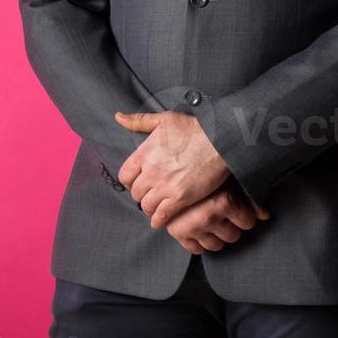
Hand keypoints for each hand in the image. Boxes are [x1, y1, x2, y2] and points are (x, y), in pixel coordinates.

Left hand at [115, 110, 229, 228]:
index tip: (138, 182)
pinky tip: (161, 220)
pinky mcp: (179, 198)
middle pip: (136, 193)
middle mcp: (150, 171)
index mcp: (144, 153)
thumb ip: (139, 121)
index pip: (125, 176)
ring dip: (151, 208)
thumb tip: (118, 117)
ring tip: (156, 207)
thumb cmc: (194, 128)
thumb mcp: (164, 119)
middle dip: (142, 195)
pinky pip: (161, 216)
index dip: (130, 181)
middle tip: (150, 195)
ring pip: (147, 206)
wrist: (219, 141)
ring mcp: (164, 186)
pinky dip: (159, 220)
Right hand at [165, 179, 269, 253]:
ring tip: (214, 221)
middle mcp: (206, 217)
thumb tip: (265, 215)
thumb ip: (249, 197)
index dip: (246, 216)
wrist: (173, 167)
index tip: (241, 210)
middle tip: (226, 214)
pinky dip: (199, 241)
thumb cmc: (206, 169)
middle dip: (232, 226)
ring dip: (217, 235)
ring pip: (216, 245)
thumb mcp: (229, 178)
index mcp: (222, 202)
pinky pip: (195, 249)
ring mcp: (191, 227)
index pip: (247, 222)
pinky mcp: (177, 233)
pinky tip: (201, 228)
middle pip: (232, 236)